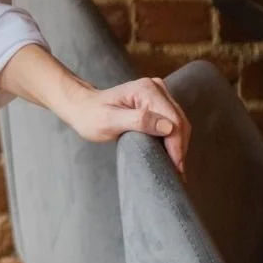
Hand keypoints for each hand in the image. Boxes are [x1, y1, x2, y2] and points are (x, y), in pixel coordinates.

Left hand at [61, 75, 190, 178]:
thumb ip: (137, 121)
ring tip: (176, 168)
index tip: (177, 168)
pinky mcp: (157, 103)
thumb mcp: (109, 121)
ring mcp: (158, 94)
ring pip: (178, 123)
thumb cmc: (91, 115)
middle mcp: (156, 88)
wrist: (82, 108)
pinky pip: (172, 122)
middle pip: (179, 122)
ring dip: (179, 145)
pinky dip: (173, 139)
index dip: (177, 146)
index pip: (173, 120)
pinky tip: (171, 155)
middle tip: (178, 173)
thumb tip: (168, 128)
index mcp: (146, 90)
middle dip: (180, 148)